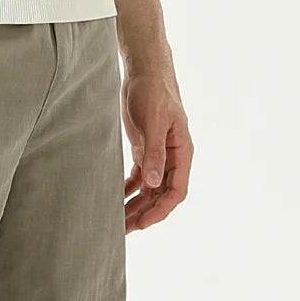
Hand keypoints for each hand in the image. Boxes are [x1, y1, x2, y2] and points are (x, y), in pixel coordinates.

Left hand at [121, 67, 190, 230]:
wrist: (144, 71)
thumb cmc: (154, 91)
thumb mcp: (154, 121)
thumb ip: (154, 152)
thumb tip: (153, 182)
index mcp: (182, 152)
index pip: (176, 191)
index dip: (161, 210)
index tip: (143, 223)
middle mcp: (172, 157)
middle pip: (161, 194)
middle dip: (144, 212)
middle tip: (123, 229)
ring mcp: (158, 154)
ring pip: (149, 189)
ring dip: (135, 205)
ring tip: (117, 220)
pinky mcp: (144, 149)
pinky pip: (140, 177)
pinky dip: (129, 189)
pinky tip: (117, 198)